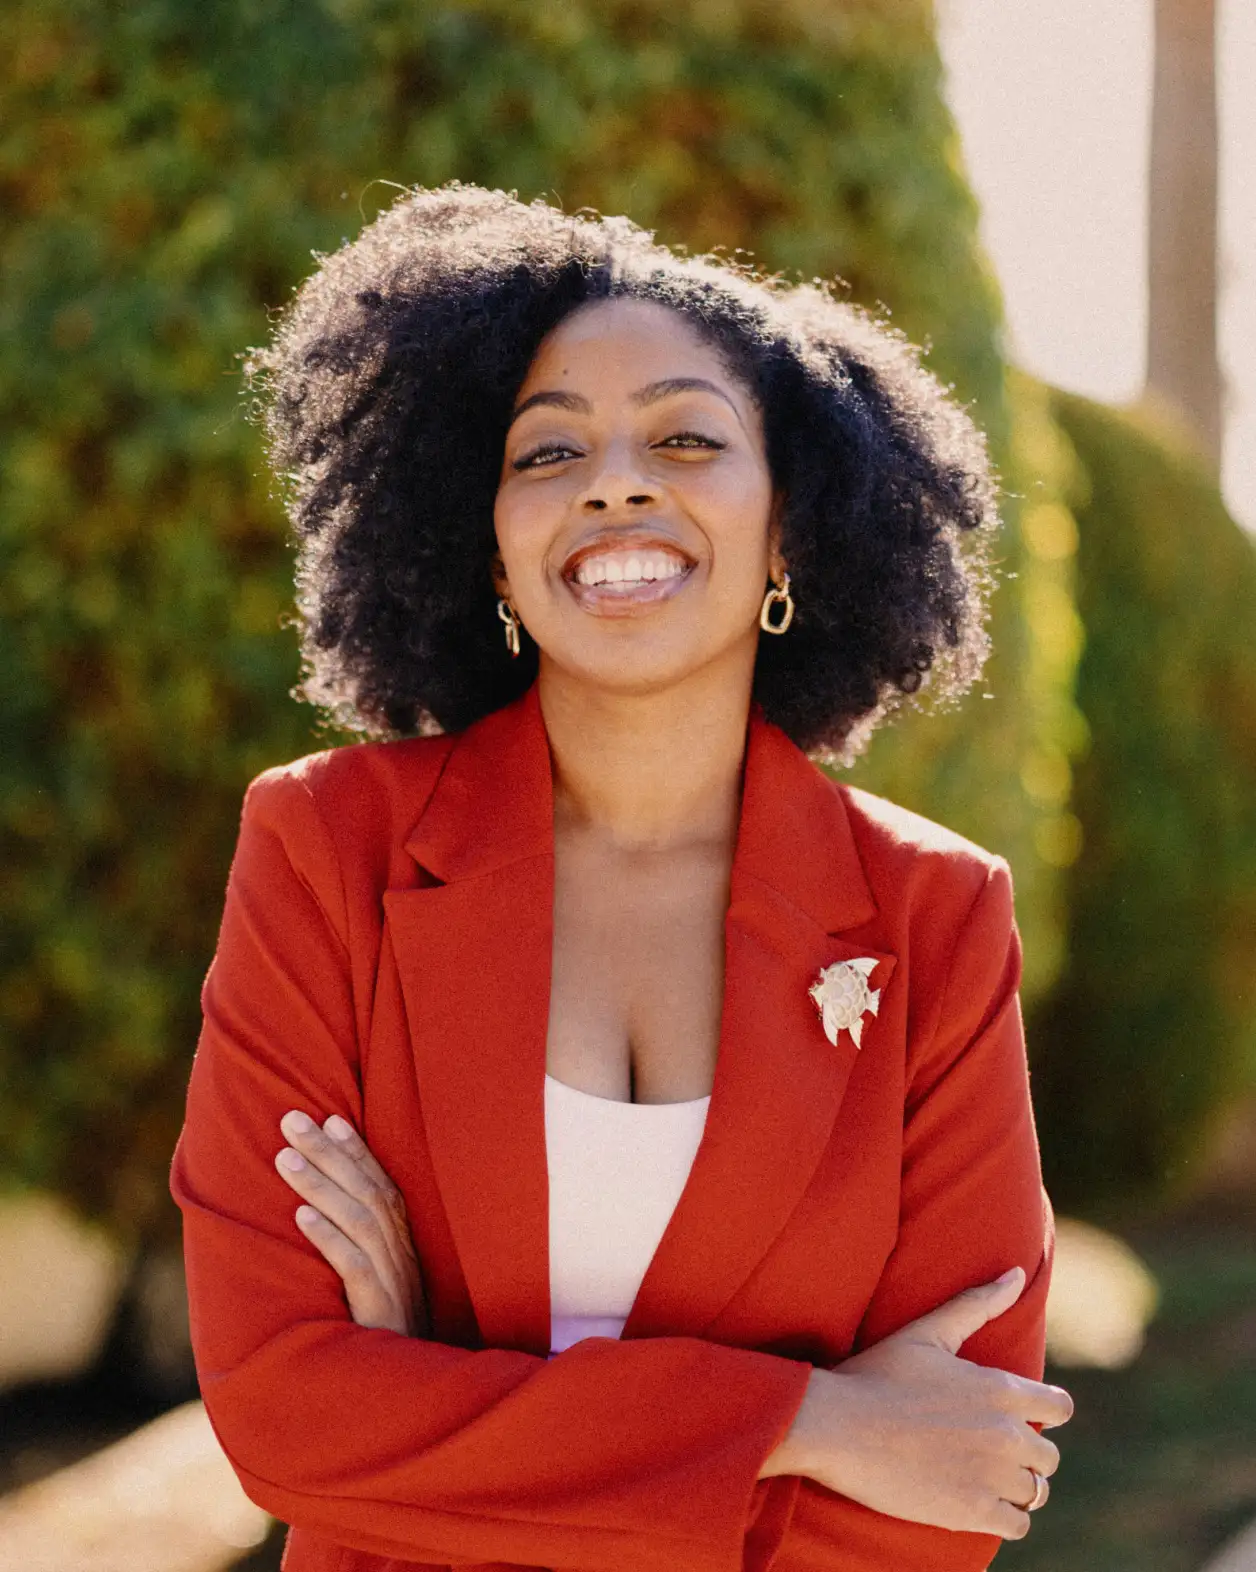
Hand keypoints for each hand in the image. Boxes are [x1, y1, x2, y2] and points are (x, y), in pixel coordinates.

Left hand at [274, 1110, 430, 1336]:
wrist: (409, 1389)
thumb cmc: (387, 1335)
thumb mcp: (380, 1285)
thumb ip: (361, 1251)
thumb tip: (317, 1213)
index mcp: (403, 1244)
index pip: (381, 1184)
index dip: (357, 1150)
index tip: (330, 1119)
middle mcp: (401, 1253)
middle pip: (365, 1190)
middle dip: (328, 1152)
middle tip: (291, 1120)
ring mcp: (392, 1279)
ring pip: (357, 1219)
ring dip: (319, 1184)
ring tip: (283, 1157)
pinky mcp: (379, 1307)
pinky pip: (354, 1264)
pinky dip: (328, 1236)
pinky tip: (300, 1215)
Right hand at [762, 1267, 1072, 1540]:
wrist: (836, 1425)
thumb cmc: (878, 1374)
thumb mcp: (928, 1331)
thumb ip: (977, 1304)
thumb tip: (1017, 1273)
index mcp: (999, 1390)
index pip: (1059, 1409)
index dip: (1046, 1413)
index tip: (1023, 1417)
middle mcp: (1005, 1435)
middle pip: (1048, 1456)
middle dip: (1028, 1453)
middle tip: (994, 1450)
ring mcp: (990, 1476)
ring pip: (1035, 1492)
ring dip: (1017, 1486)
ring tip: (986, 1478)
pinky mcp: (970, 1512)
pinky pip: (1017, 1525)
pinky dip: (1005, 1517)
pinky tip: (977, 1503)